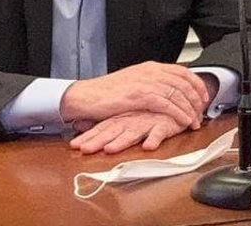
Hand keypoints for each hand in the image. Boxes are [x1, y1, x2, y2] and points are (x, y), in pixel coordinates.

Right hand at [60, 61, 209, 128]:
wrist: (85, 95)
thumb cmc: (106, 92)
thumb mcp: (133, 82)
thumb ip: (150, 83)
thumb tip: (168, 92)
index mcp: (150, 67)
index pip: (182, 72)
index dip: (196, 84)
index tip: (203, 96)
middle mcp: (150, 71)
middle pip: (184, 82)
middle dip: (197, 98)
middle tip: (202, 111)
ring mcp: (145, 82)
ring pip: (178, 93)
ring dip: (189, 108)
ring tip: (194, 120)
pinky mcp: (139, 95)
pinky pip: (166, 104)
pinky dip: (178, 113)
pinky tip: (183, 121)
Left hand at [69, 110, 185, 154]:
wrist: (176, 101)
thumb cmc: (150, 112)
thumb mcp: (125, 117)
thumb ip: (104, 122)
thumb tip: (78, 123)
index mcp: (122, 118)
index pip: (102, 127)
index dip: (89, 136)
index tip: (75, 145)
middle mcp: (132, 120)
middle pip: (112, 131)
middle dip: (98, 141)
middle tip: (85, 149)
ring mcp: (147, 122)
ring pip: (133, 131)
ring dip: (122, 141)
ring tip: (111, 149)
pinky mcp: (165, 124)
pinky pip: (160, 132)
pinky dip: (154, 138)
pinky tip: (148, 146)